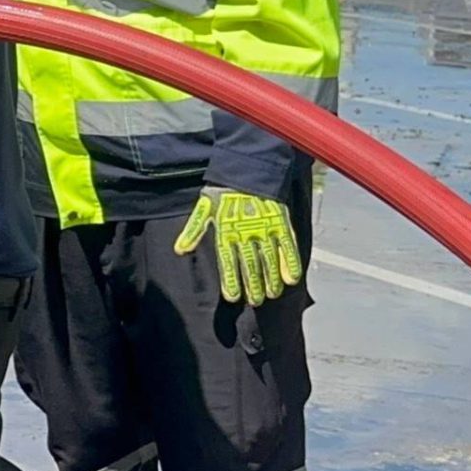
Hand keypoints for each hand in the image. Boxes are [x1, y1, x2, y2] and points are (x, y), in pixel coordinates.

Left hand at [173, 186, 303, 303]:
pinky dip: (289, 262)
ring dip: (270, 278)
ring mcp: (264, 227)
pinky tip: (290, 279)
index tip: (233, 297)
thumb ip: (193, 230)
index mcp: (226, 229)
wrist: (247, 169)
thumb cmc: (222, 191)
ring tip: (270, 295)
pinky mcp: (280, 222)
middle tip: (254, 301)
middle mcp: (245, 231)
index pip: (228, 260)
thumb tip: (179, 250)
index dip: (231, 279)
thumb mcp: (204, 207)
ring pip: (268, 258)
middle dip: (252, 284)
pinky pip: (287, 245)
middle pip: (250, 263)